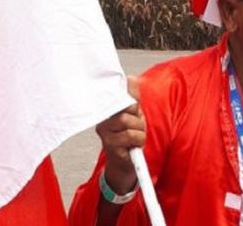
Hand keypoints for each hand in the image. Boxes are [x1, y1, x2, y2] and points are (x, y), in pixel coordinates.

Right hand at [96, 76, 145, 193]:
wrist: (126, 163)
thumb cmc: (129, 137)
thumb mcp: (134, 115)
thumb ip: (133, 98)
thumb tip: (131, 78)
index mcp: (108, 109)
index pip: (118, 94)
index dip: (130, 100)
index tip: (135, 108)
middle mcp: (103, 119)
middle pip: (126, 108)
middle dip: (138, 118)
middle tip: (137, 127)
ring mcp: (104, 132)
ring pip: (127, 121)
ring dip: (139, 131)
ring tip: (136, 137)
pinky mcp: (109, 144)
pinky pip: (129, 135)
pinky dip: (137, 140)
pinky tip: (134, 145)